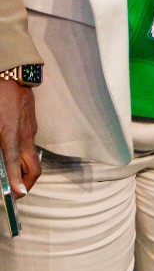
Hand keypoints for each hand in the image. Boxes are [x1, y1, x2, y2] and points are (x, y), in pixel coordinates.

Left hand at [0, 81, 38, 197]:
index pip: (14, 164)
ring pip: (31, 158)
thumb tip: (0, 158)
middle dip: (27, 184)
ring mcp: (31, 130)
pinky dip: (22, 156)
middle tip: (15, 193)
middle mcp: (25, 136)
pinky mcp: (32, 125)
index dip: (16, 182)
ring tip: (11, 175)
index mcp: (10, 135)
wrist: (13, 74)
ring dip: (24, 171)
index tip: (16, 196)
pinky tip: (11, 152)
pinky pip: (29, 146)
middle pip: (34, 168)